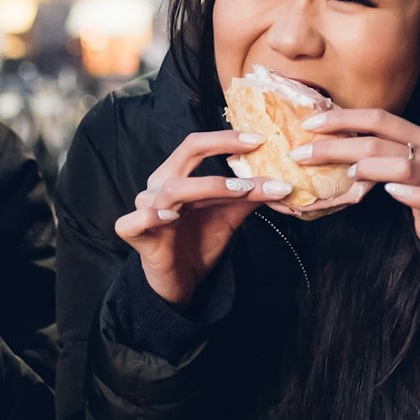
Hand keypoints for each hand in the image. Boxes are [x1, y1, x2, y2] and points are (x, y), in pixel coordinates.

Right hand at [115, 131, 289, 307]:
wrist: (182, 281)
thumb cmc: (199, 241)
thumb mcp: (229, 216)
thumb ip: (249, 197)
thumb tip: (283, 184)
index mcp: (177, 175)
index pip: (197, 145)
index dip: (226, 138)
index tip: (259, 139)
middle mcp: (159, 185)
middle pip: (185, 154)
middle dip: (220, 147)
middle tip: (253, 149)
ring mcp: (146, 208)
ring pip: (172, 189)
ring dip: (210, 187)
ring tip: (241, 191)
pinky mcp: (135, 234)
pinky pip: (136, 221)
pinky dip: (151, 216)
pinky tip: (170, 216)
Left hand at [291, 108, 419, 259]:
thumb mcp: (413, 167)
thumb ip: (383, 156)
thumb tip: (336, 148)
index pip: (379, 118)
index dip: (343, 118)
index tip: (310, 123)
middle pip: (379, 142)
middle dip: (335, 146)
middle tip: (302, 153)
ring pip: (402, 166)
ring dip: (367, 168)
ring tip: (346, 174)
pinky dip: (407, 194)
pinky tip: (389, 193)